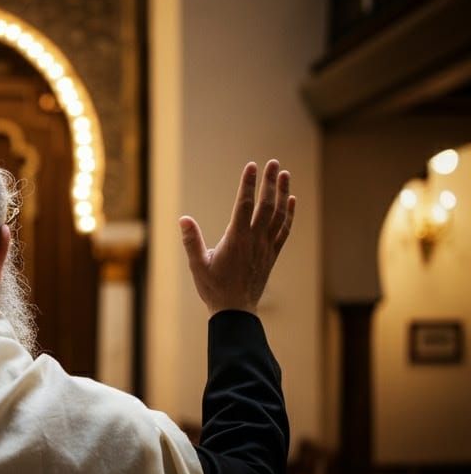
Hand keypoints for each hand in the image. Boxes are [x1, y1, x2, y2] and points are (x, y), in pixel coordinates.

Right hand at [179, 159, 294, 315]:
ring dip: (282, 193)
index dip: (249, 184)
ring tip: (284, 174)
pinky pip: (284, 230)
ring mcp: (266, 247)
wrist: (236, 311)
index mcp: (236, 240)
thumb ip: (191, 241)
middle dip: (269, 183)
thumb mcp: (197, 265)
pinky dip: (289, 214)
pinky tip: (291, 201)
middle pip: (266, 205)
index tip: (252, 166)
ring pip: (278, 215)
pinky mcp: (272, 254)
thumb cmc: (214, 288)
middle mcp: (255, 240)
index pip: (244, 205)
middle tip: (273, 162)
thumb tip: (183, 219)